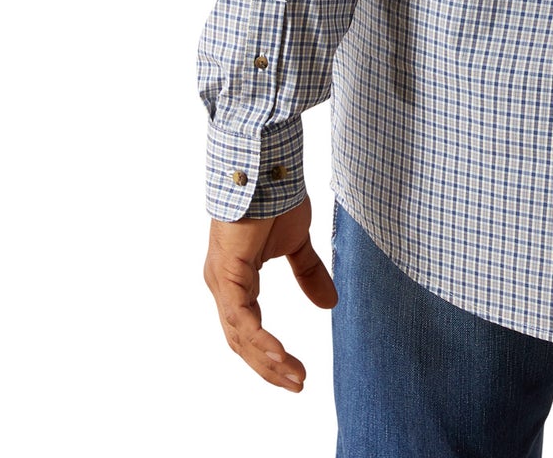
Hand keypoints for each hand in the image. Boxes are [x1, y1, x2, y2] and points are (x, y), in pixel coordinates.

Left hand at [205, 193, 338, 391]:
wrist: (268, 168)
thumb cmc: (277, 198)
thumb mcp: (298, 243)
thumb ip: (309, 274)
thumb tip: (330, 305)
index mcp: (237, 281)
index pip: (250, 331)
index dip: (272, 355)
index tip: (297, 373)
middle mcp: (223, 286)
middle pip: (242, 342)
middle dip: (270, 368)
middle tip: (298, 384)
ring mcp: (221, 281)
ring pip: (239, 336)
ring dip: (267, 360)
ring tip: (294, 377)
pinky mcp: (226, 273)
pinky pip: (240, 317)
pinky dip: (258, 338)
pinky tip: (277, 355)